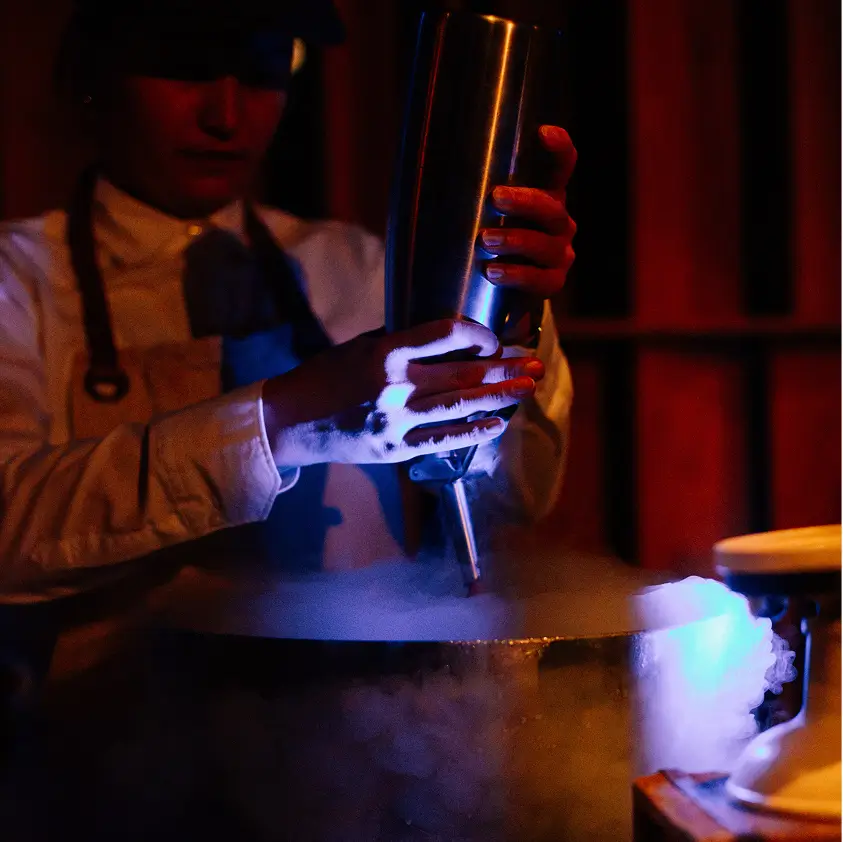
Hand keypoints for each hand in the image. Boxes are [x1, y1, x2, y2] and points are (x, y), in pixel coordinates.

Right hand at [261, 319, 544, 466]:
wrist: (292, 422)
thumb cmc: (325, 376)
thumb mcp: (361, 346)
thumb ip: (403, 340)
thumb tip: (449, 336)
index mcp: (385, 353)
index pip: (446, 334)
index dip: (478, 333)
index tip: (493, 337)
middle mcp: (395, 387)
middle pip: (463, 374)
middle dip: (504, 367)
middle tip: (533, 362)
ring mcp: (398, 422)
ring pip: (461, 406)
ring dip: (500, 396)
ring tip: (529, 387)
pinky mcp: (396, 449)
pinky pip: (444, 439)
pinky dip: (474, 431)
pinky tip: (499, 423)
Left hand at [481, 125, 576, 300]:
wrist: (496, 289)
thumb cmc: (484, 240)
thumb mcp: (479, 212)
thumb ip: (467, 192)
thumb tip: (419, 166)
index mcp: (546, 195)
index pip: (562, 165)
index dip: (559, 148)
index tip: (542, 133)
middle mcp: (559, 222)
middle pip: (552, 207)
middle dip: (525, 201)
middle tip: (495, 197)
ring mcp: (559, 254)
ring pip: (546, 245)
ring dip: (516, 239)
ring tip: (485, 240)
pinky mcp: (552, 283)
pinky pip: (540, 279)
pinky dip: (516, 275)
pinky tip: (492, 272)